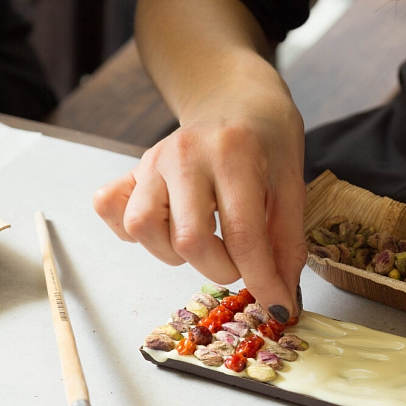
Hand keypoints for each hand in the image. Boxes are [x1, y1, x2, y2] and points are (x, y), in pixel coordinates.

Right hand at [92, 73, 306, 321]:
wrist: (235, 97)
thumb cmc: (268, 141)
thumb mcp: (292, 184)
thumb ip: (287, 242)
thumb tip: (282, 300)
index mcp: (235, 155)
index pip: (244, 235)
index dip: (261, 280)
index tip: (277, 308)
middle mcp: (186, 155)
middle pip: (189, 240)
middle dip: (221, 270)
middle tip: (240, 260)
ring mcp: (152, 161)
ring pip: (144, 230)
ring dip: (176, 254)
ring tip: (202, 241)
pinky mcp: (132, 170)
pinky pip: (114, 212)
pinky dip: (136, 233)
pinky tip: (167, 227)